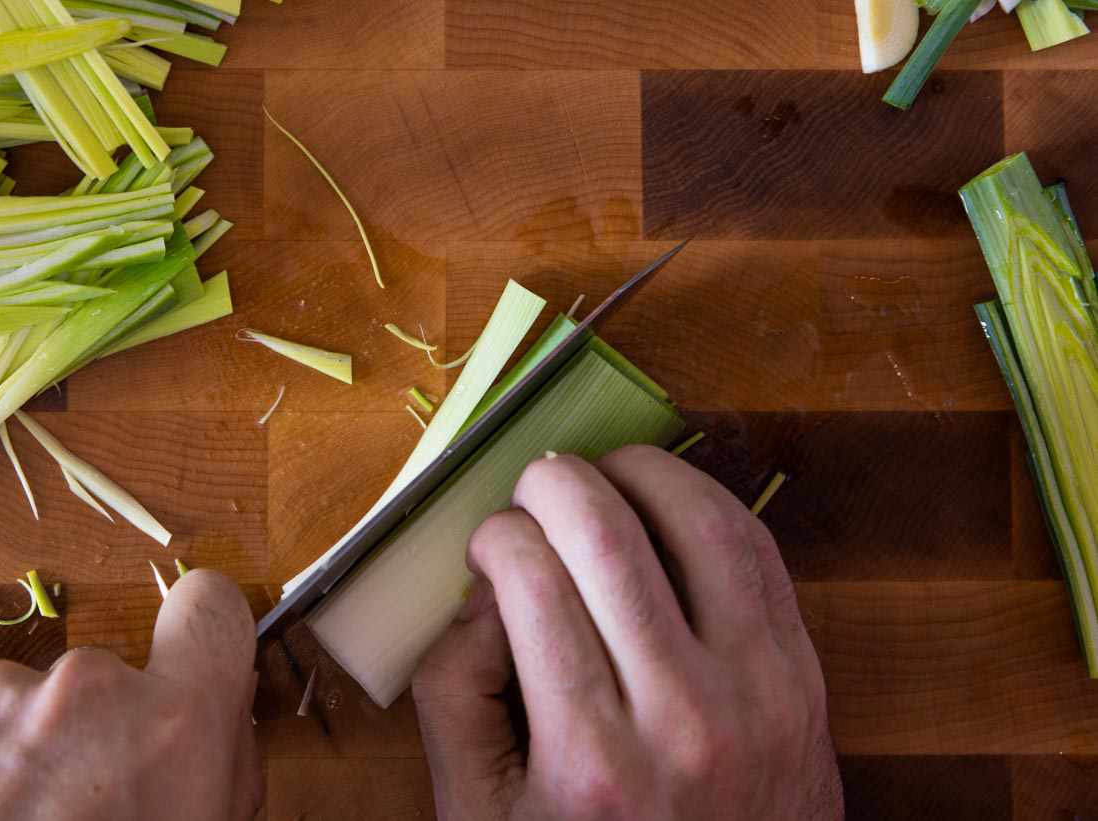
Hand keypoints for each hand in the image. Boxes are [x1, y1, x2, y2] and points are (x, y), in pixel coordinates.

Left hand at [0, 569, 260, 820]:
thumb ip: (209, 771)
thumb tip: (217, 717)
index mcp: (166, 732)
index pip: (210, 612)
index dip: (199, 638)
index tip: (183, 669)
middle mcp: (75, 692)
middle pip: (98, 685)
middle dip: (85, 742)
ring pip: (11, 709)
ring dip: (4, 761)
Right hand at [412, 446, 841, 820]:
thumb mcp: (481, 815)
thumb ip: (454, 697)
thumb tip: (479, 589)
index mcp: (590, 761)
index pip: (530, 581)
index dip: (496, 535)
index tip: (488, 543)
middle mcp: (682, 720)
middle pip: (609, 537)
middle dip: (553, 482)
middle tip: (532, 488)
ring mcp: (758, 695)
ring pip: (701, 524)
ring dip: (642, 472)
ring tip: (601, 475)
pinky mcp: (804, 680)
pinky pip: (761, 555)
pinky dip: (709, 506)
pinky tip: (666, 504)